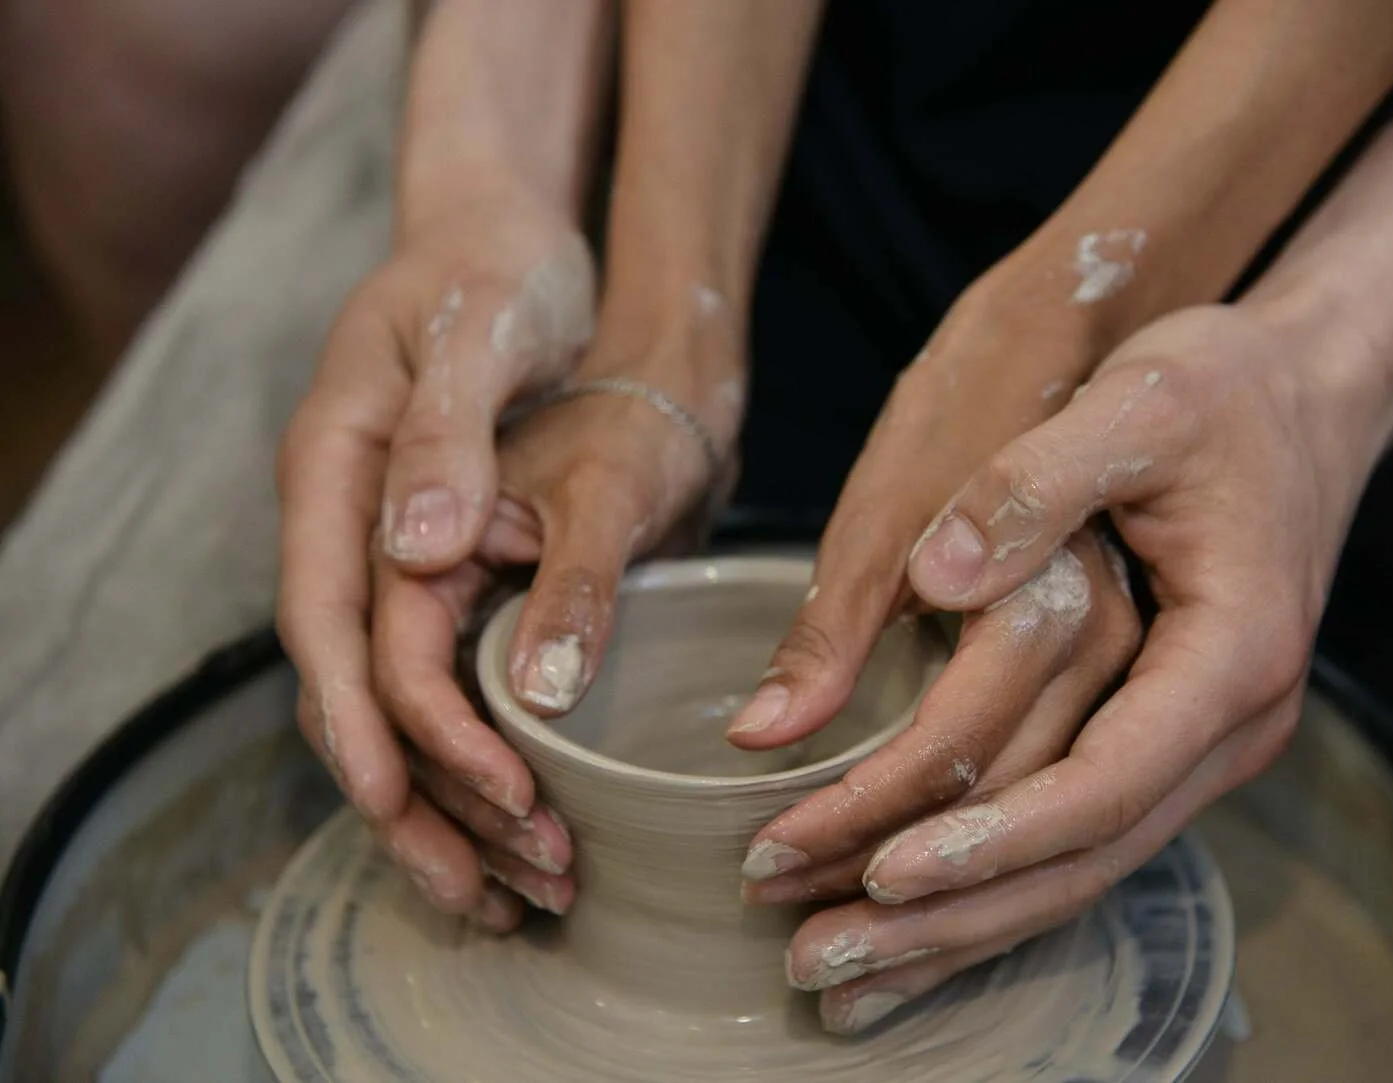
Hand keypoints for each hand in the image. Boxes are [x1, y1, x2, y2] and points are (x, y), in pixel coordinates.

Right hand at [277, 179, 743, 927]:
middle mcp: (343, 522)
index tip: (411, 800)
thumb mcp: (476, 332)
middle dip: (409, 793)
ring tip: (512, 887)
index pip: (326, 618)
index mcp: (331, 470)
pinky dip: (470, 748)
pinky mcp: (435, 562)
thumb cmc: (492, 271)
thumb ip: (444, 437)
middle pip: (349, 685)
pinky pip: (433, 675)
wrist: (503, 237)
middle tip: (484, 888)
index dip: (363, 718)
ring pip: (389, 698)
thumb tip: (418, 553)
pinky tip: (521, 806)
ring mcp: (383, 547)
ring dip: (444, 796)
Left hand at [763, 301, 1382, 1031]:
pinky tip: (913, 929)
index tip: (876, 865)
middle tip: (815, 956)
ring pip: (1079, 871)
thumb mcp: (1137, 402)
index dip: (988, 833)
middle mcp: (1229, 723)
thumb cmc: (1225, 390)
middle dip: (947, 914)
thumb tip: (937, 574)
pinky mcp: (1165, 739)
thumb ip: (1035, 483)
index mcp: (1230, 652)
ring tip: (839, 974)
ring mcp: (1203, 743)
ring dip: (958, 927)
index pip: (1101, 782)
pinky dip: (996, 889)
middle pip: (1081, 858)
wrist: (1307, 394)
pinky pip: (1081, 840)